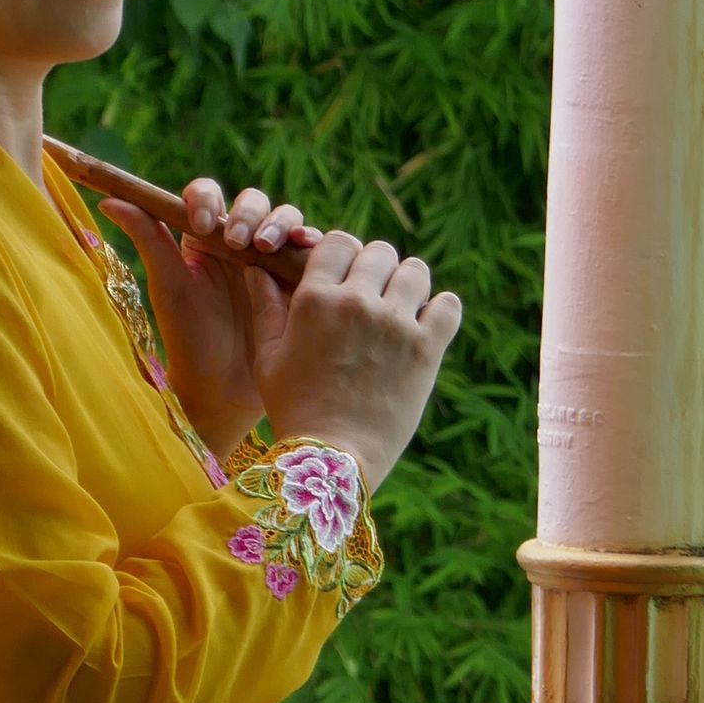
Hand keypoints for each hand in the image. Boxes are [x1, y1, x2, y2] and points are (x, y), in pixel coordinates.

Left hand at [100, 177, 314, 461]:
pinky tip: (307, 245)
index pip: (207, 196)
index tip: (202, 222)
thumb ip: (147, 239)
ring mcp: (271, 259)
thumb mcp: (168, 287)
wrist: (224, 391)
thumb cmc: (188, 339)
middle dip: (250, 213)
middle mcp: (237, 243)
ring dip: (281, 223)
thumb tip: (110, 200)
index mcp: (202, 238)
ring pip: (285, 219)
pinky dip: (311, 241)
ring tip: (268, 246)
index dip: (207, 199)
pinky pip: (310, 250)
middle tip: (240, 242)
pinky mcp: (297, 278)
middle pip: (252, 203)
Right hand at [245, 233, 461, 492]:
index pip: (338, 242)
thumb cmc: (293, 410)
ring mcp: (394, 324)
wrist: (333, 460)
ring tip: (401, 309)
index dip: (343, 254)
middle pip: (380, 251)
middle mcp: (356, 303)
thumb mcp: (268, 358)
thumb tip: (256, 270)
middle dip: (376, 268)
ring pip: (416, 272)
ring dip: (409, 285)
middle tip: (374, 294)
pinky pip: (448, 305)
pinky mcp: (426, 349)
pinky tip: (427, 326)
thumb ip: (265, 308)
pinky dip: (440, 310)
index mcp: (314, 299)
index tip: (346, 275)